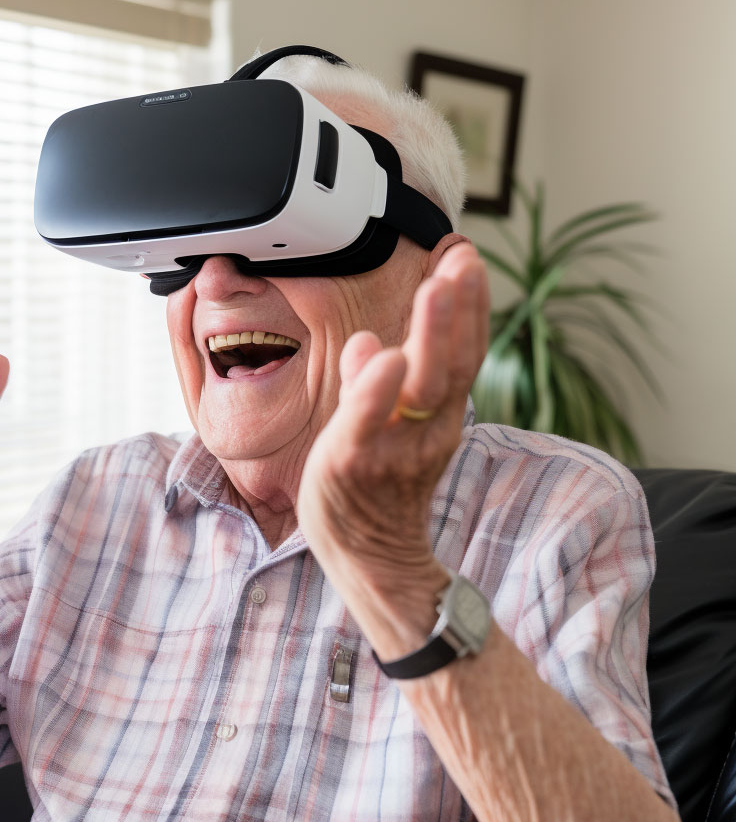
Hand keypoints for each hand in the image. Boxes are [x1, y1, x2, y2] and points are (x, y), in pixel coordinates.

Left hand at [296, 242, 488, 653]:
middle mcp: (426, 429)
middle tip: (464, 263)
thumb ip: (372, 384)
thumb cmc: (373, 491)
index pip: (460, 356)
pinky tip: (389, 357)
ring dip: (432, 336)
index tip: (467, 260)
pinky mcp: (352, 463)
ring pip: (421, 387)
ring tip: (439, 289)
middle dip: (458, 311)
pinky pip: (367, 423)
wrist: (371, 561)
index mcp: (436, 417)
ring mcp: (392, 447)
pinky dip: (378, 391)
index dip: (468, 309)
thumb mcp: (381, 428)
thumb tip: (370, 341)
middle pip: (451, 364)